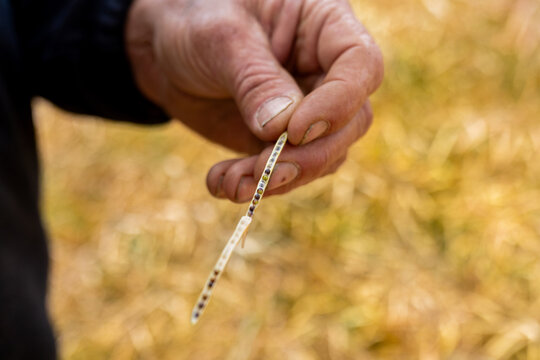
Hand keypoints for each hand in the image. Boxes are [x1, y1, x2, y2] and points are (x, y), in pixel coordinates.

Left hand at [126, 0, 382, 201]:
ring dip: (280, 178)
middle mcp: (324, 71)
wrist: (165, 47)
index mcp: (323, 26)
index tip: (295, 131)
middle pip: (352, 122)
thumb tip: (283, 130)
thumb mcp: (220, 38)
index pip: (361, 66)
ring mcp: (306, 110)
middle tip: (264, 171)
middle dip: (309, 156)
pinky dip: (256, 184)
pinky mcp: (281, 140)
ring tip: (232, 184)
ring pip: (323, 157)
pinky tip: (221, 183)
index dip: (340, 103)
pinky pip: (287, 171)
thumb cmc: (195, 19)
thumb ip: (255, 81)